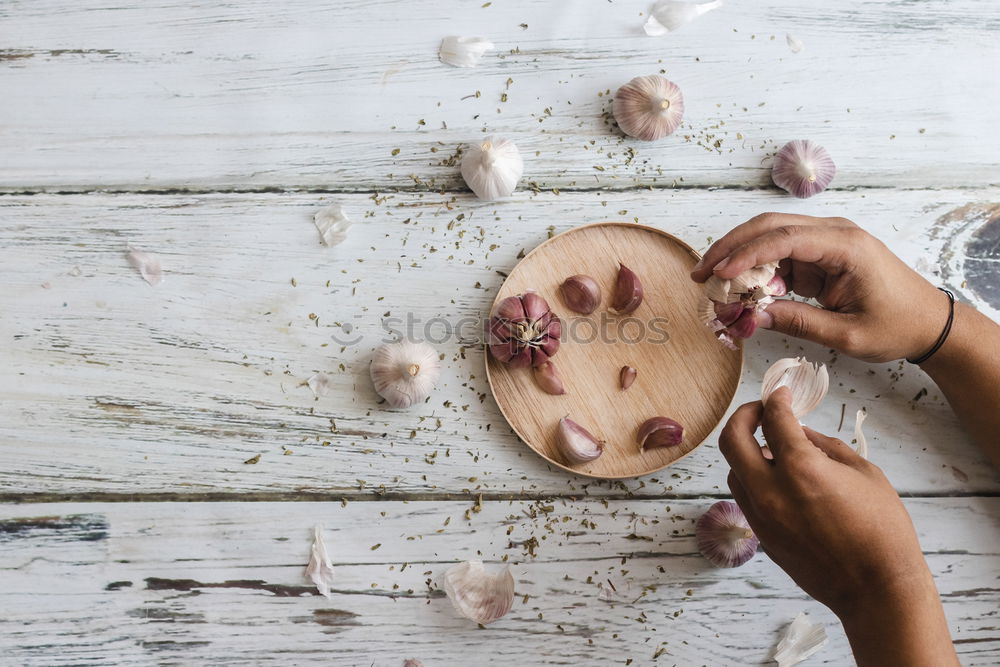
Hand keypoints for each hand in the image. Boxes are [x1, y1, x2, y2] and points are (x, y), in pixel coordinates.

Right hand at [690, 213, 946, 361]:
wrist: (929, 322)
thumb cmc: (897, 325)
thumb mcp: (847, 334)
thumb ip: (799, 323)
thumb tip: (753, 316)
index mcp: (846, 246)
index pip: (785, 238)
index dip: (747, 254)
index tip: (719, 273)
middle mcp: (834, 234)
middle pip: (769, 227)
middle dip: (730, 248)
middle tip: (701, 273)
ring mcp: (825, 242)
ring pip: (769, 238)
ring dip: (738, 258)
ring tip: (712, 284)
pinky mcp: (819, 256)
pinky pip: (779, 257)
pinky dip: (756, 272)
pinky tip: (739, 290)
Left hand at [721, 387, 957, 665]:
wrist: (877, 589)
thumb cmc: (883, 529)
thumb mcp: (864, 473)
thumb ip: (826, 446)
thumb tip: (801, 432)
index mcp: (800, 468)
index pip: (774, 419)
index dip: (776, 399)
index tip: (780, 393)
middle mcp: (770, 490)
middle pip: (731, 440)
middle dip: (743, 416)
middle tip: (760, 411)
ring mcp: (761, 516)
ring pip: (733, 471)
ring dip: (746, 452)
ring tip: (773, 449)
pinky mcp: (762, 536)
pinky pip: (745, 497)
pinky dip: (753, 480)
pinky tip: (778, 480)